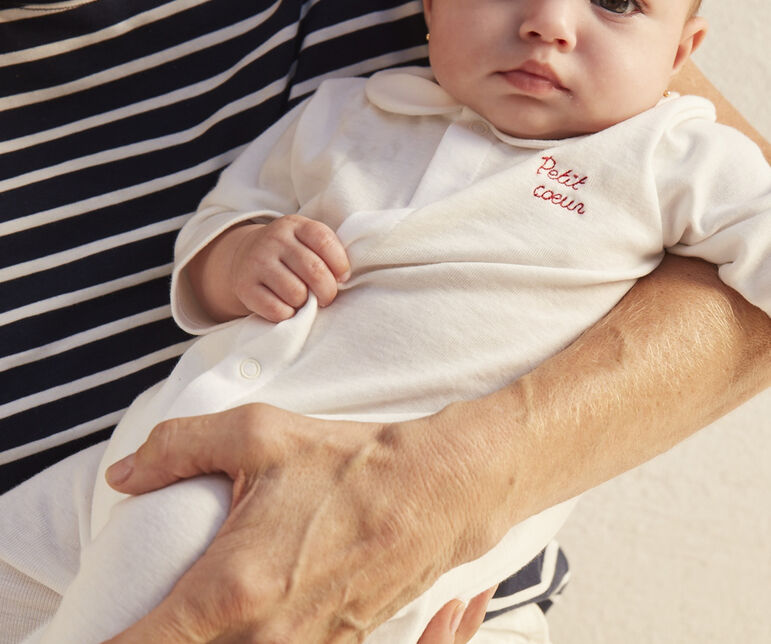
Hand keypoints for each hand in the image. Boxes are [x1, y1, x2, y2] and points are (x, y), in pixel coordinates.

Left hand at [102, 403, 489, 643]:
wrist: (435, 493)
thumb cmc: (348, 461)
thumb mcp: (259, 433)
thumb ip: (178, 447)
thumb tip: (123, 474)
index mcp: (232, 591)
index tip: (83, 637)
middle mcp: (264, 639)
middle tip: (147, 613)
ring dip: (200, 642)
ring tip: (191, 613)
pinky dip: (248, 643)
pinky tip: (248, 616)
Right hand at [190, 215, 349, 322]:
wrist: (245, 255)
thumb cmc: (289, 253)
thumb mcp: (306, 240)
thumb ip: (326, 252)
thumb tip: (342, 278)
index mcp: (295, 225)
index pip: (324, 241)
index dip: (340, 264)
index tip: (342, 277)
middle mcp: (274, 240)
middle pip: (314, 270)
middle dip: (328, 291)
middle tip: (326, 297)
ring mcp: (257, 262)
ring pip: (296, 293)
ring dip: (305, 303)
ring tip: (302, 299)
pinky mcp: (245, 286)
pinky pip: (276, 310)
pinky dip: (287, 314)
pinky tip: (286, 307)